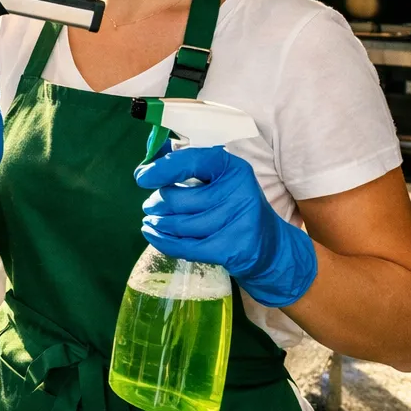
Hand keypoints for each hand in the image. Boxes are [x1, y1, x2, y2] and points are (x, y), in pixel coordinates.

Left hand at [136, 146, 317, 307]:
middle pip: (178, 198)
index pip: (191, 161)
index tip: (142, 178)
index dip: (162, 170)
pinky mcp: (232, 248)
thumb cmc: (234, 207)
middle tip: (151, 205)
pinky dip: (162, 241)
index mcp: (233, 168)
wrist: (269, 247)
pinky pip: (186, 247)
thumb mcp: (219, 180)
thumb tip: (145, 167)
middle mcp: (239, 192)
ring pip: (180, 224)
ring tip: (153, 219)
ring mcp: (238, 222)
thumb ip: (185, 168)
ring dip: (158, 222)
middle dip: (157, 202)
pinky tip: (152, 233)